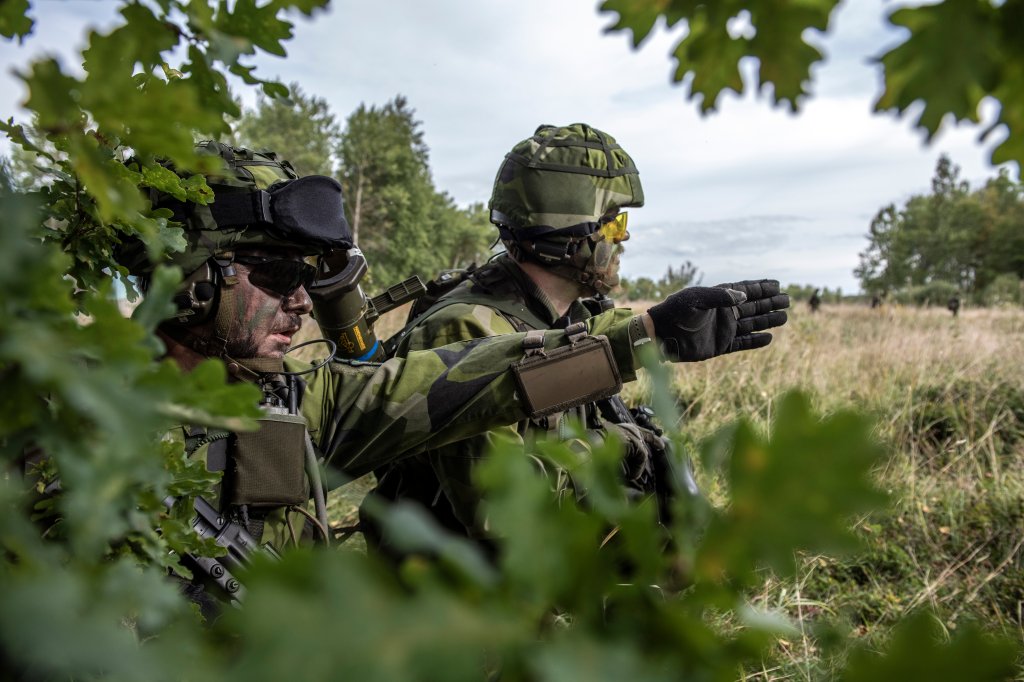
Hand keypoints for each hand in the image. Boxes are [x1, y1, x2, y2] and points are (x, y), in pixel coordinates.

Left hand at [647, 279, 788, 361]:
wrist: (662, 335)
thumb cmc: (675, 312)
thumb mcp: (696, 299)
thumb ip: (719, 297)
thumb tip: (744, 297)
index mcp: (717, 297)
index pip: (744, 291)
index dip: (761, 288)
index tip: (777, 285)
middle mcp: (723, 312)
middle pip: (752, 306)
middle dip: (770, 303)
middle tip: (787, 300)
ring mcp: (723, 329)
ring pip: (752, 324)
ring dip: (768, 320)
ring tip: (784, 317)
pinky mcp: (721, 345)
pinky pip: (743, 343)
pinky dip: (755, 341)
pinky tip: (769, 338)